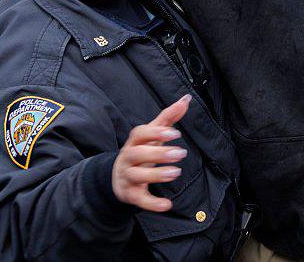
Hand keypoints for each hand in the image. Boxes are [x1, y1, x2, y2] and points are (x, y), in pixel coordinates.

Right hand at [111, 94, 190, 211]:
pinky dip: (152, 203)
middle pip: (138, 154)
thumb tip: (186, 99)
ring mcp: (127, 176)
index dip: (156, 133)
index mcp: (134, 141)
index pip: (140, 134)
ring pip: (137, 175)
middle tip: (181, 153)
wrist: (118, 177)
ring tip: (176, 172)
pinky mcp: (130, 194)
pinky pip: (139, 199)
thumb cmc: (141, 150)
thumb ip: (168, 117)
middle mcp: (128, 158)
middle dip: (159, 153)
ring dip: (156, 174)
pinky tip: (167, 205)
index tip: (175, 133)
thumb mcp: (152, 134)